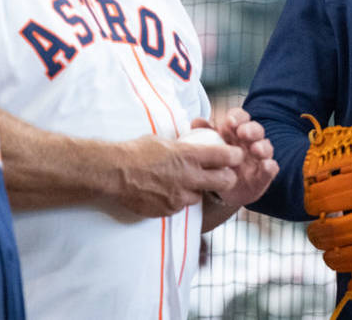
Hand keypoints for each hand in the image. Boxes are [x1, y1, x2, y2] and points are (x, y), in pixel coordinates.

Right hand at [109, 134, 244, 216]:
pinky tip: (165, 192)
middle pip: (224, 181)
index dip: (235, 156)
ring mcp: (179, 196)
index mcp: (189, 155)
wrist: (115, 173)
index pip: (225, 157)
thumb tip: (191, 144)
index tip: (237, 155)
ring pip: (199, 196)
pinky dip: (177, 200)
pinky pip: (180, 206)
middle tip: (225, 175)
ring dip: (196, 190)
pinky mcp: (168, 210)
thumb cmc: (137, 152)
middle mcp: (189, 177)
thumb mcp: (164, 141)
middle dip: (228, 178)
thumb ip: (182, 146)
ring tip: (183, 183)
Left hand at [194, 107, 278, 207]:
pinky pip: (272, 168)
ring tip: (255, 149)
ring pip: (266, 146)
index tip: (230, 121)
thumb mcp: (210, 148)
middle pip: (256, 129)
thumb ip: (204, 134)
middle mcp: (250, 142)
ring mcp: (259, 158)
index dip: (237, 117)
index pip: (240, 117)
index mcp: (235, 132)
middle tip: (243, 133)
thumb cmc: (216, 163)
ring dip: (262, 146)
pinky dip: (270, 166)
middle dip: (251, 129)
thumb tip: (196, 121)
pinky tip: (266, 165)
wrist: (221, 190)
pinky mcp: (264, 174)